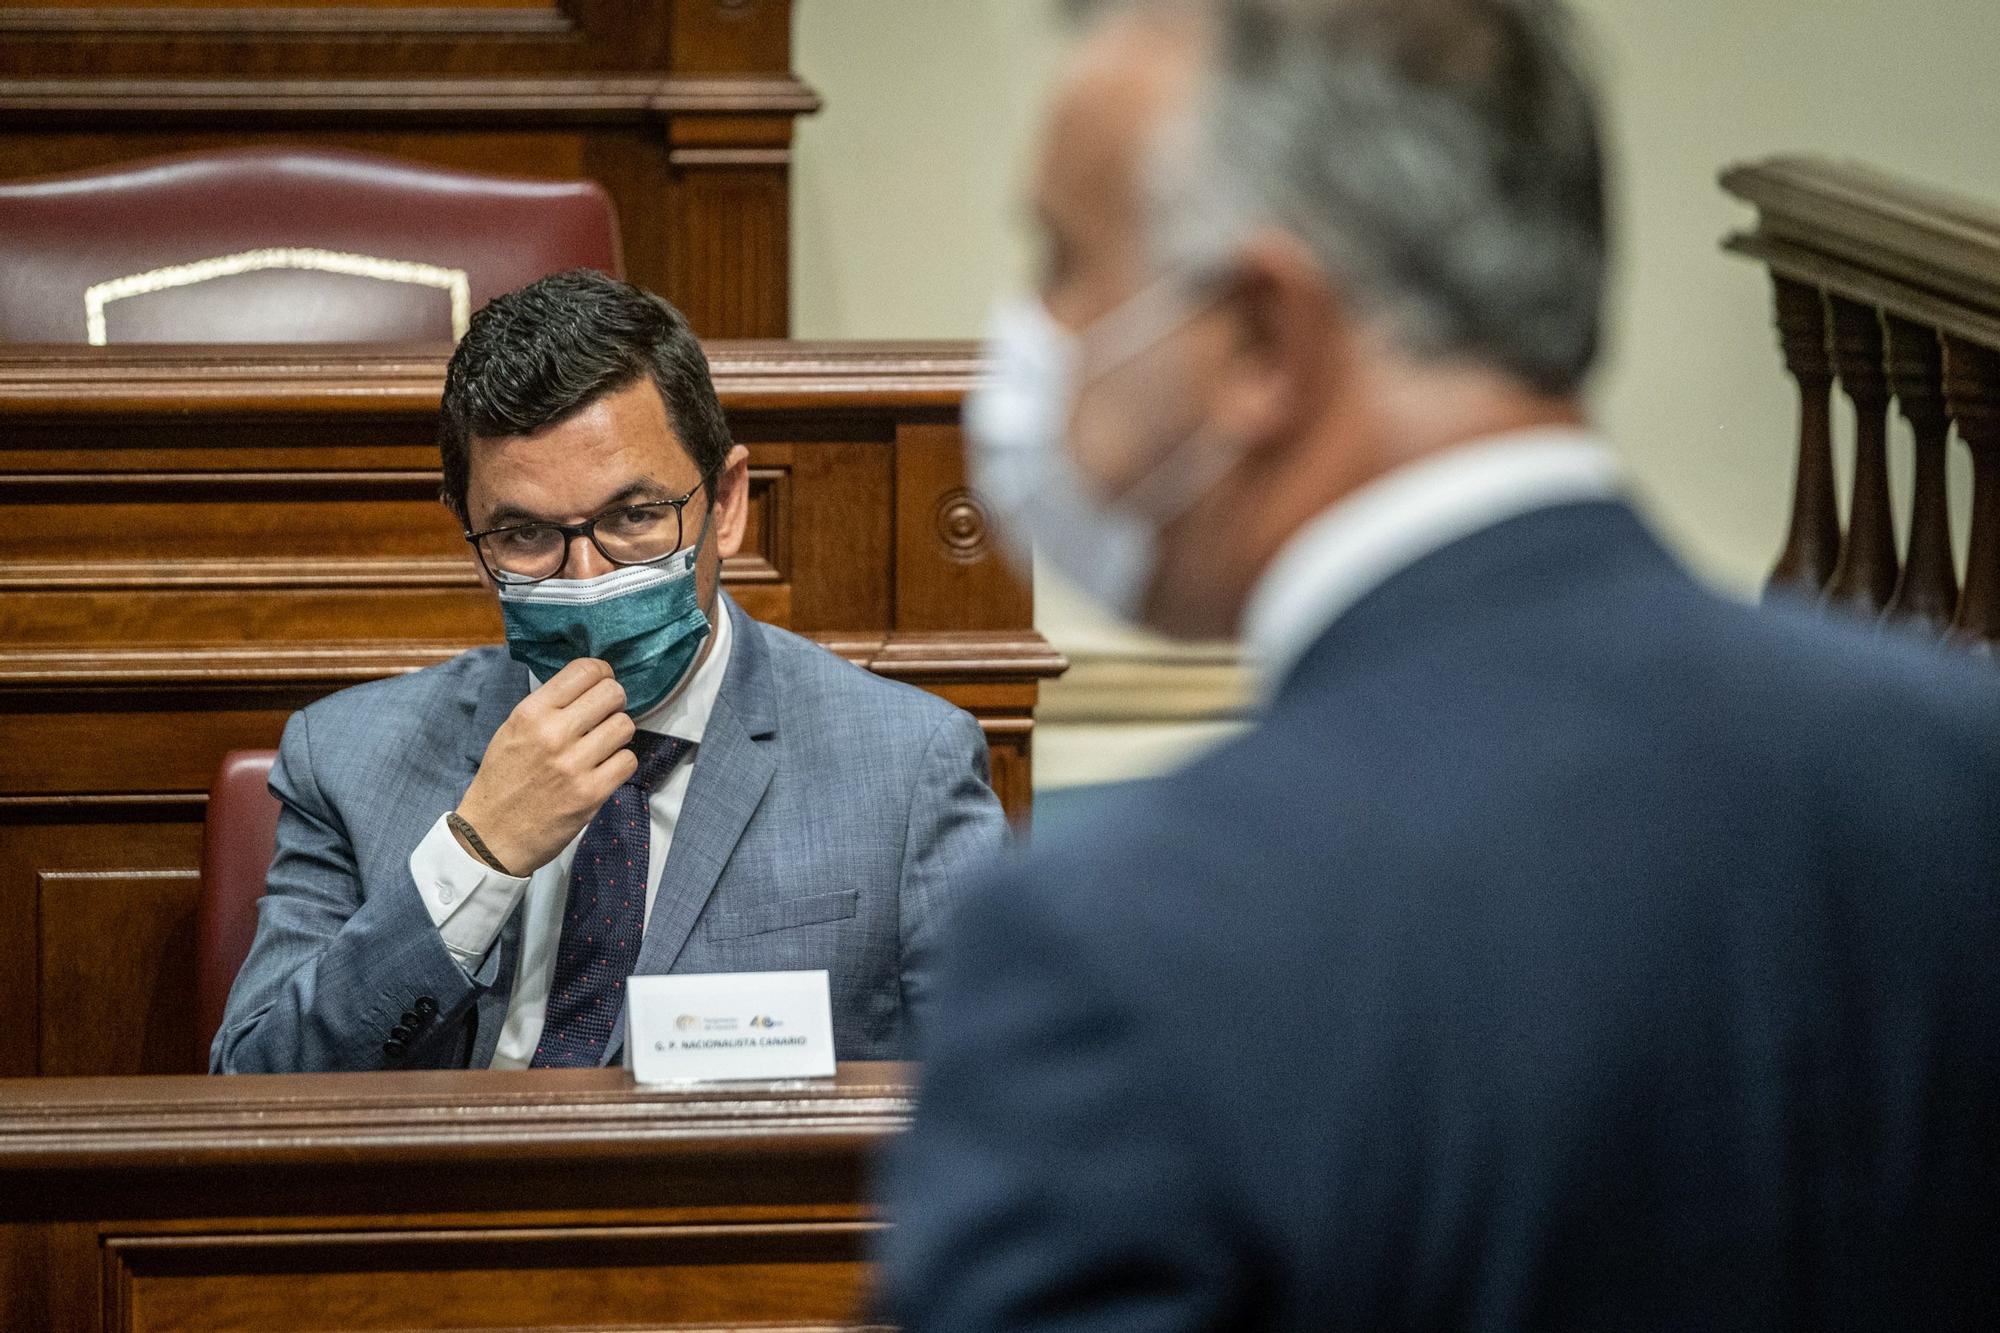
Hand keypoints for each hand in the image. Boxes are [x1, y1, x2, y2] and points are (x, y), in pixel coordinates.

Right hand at [454, 658, 636, 874]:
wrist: (491, 837)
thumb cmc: (503, 781)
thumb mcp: (512, 731)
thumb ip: (548, 707)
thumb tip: (589, 685)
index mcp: (531, 713)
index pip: (585, 670)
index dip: (602, 674)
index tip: (602, 684)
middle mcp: (553, 733)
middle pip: (613, 694)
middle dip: (615, 702)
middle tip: (606, 716)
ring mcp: (574, 764)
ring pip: (625, 726)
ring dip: (618, 734)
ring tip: (603, 745)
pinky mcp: (591, 793)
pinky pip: (628, 761)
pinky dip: (620, 764)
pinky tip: (604, 769)